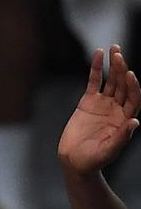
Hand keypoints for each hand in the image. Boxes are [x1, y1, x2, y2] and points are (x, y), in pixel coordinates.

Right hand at [59, 46, 140, 176]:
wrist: (74, 160)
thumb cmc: (93, 160)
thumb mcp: (108, 151)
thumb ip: (122, 137)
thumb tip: (135, 122)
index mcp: (125, 121)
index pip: (133, 99)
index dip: (133, 87)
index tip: (129, 74)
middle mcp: (117, 109)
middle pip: (123, 86)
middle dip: (122, 70)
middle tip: (118, 54)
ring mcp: (103, 104)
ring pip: (111, 80)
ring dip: (113, 65)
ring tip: (114, 48)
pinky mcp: (88, 101)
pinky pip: (93, 81)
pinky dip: (95, 68)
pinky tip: (98, 54)